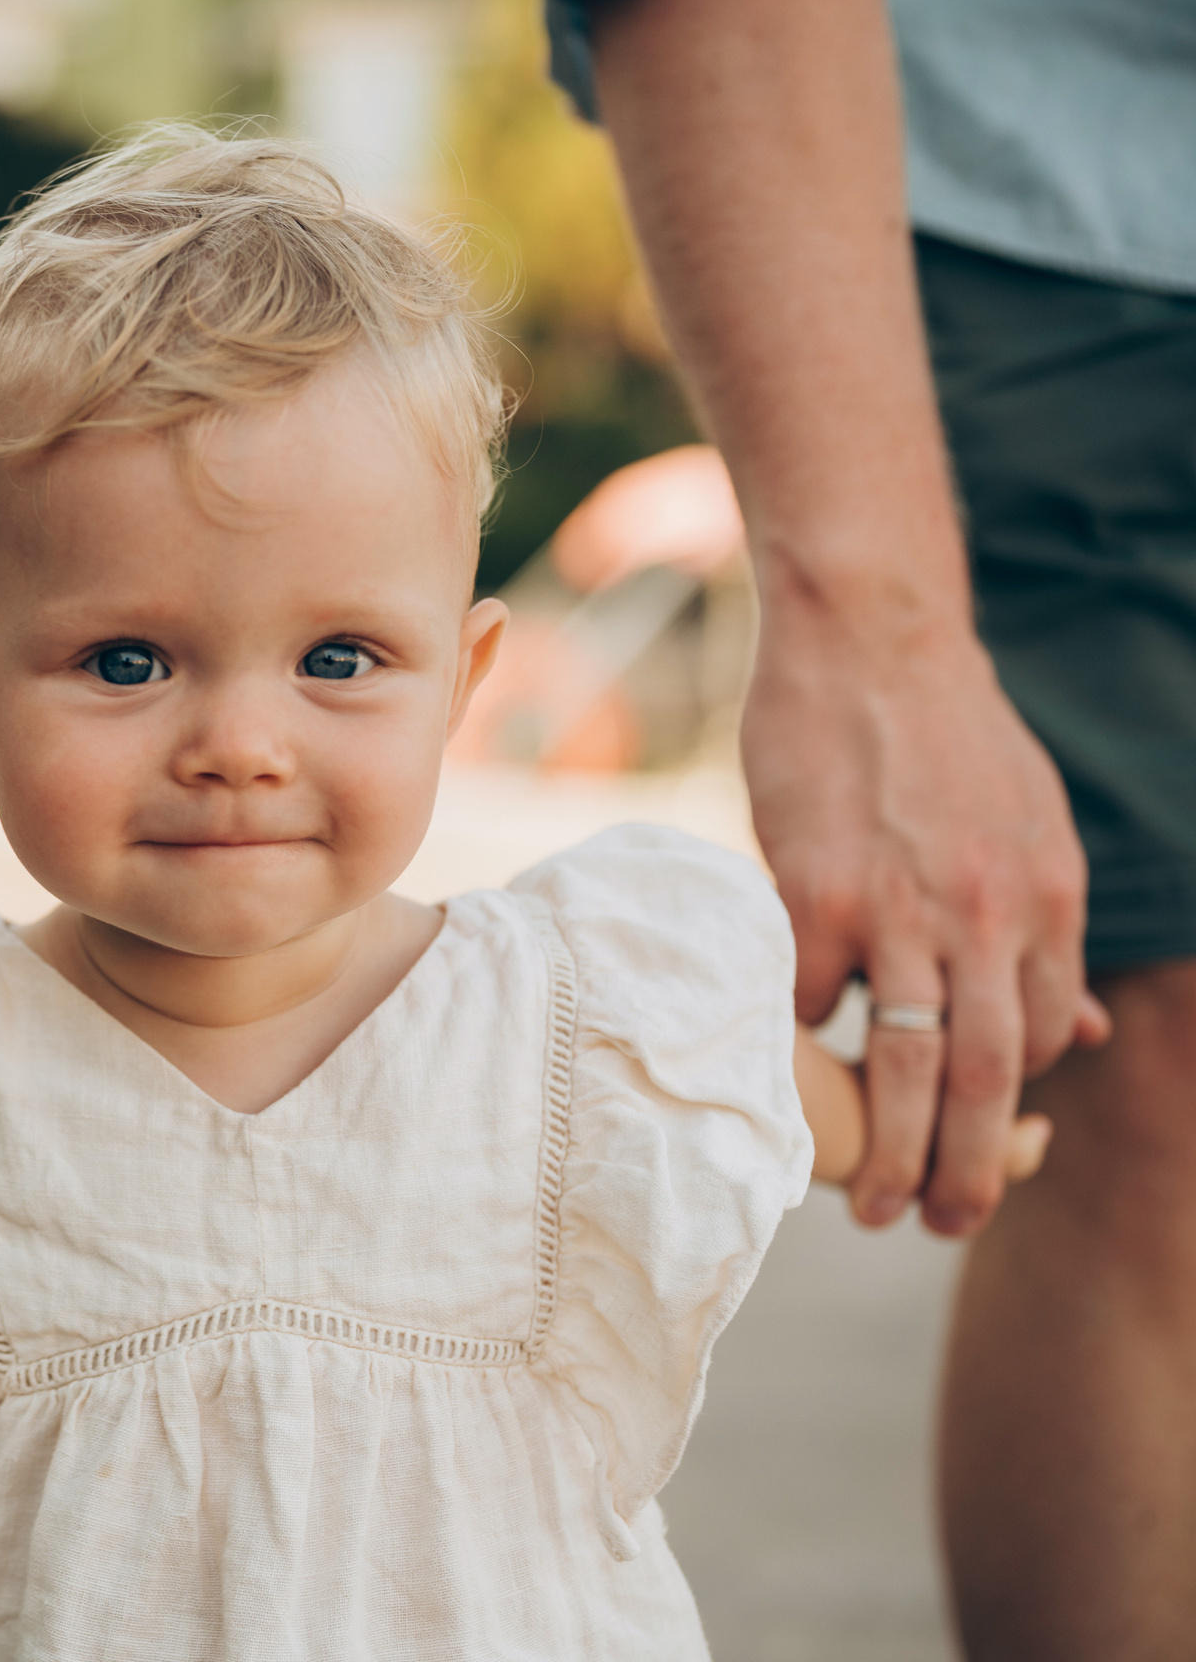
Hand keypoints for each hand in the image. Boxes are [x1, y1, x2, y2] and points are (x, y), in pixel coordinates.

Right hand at [747, 620, 1097, 1235]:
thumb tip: (1078, 1034)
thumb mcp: (1032, 828)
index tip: (974, 1158)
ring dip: (890, 1151)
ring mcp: (897, 908)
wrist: (868, 637)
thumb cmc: (943, 731)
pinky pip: (807, 998)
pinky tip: (785, 1052)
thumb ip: (1048, 932)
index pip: (1035, 1041)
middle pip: (984, 1078)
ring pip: (902, 1064)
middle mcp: (985, 915)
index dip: (1005, 1115)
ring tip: (875, 1207)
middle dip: (969, 1172)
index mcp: (1048, 901)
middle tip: (943, 1227)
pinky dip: (798, 1037)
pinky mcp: (812, 894)